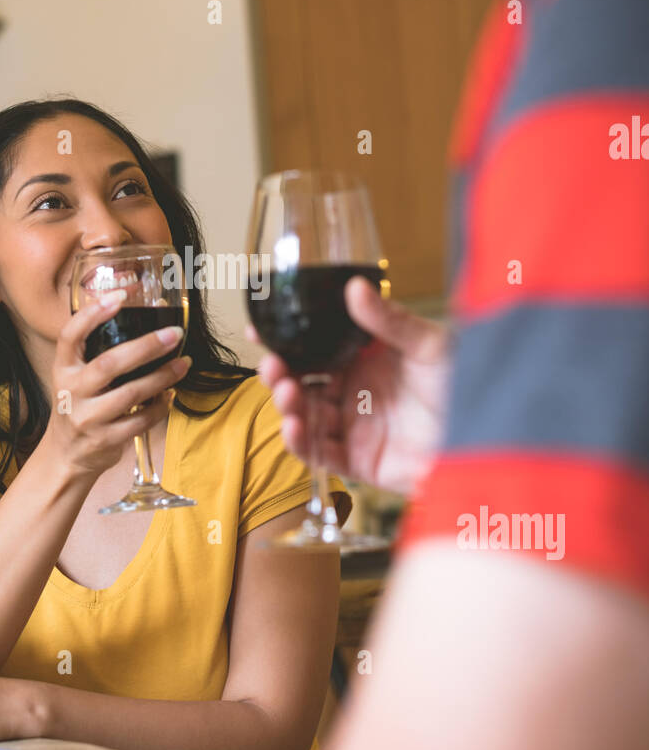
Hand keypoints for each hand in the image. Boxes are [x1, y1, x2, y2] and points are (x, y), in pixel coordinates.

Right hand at [45, 289, 191, 476]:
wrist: (65, 454)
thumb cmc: (79, 405)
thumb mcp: (75, 376)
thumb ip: (97, 351)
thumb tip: (143, 314)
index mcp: (63, 368)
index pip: (70, 335)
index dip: (93, 314)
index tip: (120, 296)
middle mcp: (71, 391)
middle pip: (109, 364)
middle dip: (145, 347)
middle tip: (174, 334)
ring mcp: (88, 418)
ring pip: (131, 394)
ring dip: (162, 377)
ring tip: (183, 364)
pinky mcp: (105, 440)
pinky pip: (141, 420)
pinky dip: (161, 406)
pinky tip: (171, 394)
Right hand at [249, 277, 450, 495]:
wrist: (490, 442)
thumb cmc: (466, 390)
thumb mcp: (430, 346)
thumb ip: (389, 321)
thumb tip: (354, 288)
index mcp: (366, 360)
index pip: (315, 347)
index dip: (285, 339)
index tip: (259, 328)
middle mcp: (354, 392)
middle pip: (302, 381)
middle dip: (280, 373)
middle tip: (273, 365)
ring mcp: (354, 426)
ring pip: (305, 416)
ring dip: (286, 405)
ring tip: (286, 393)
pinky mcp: (358, 462)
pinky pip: (319, 453)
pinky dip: (301, 443)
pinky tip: (293, 426)